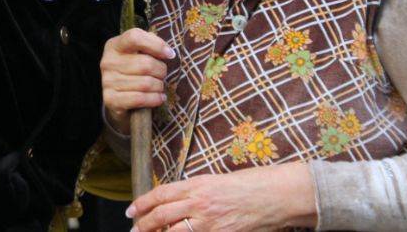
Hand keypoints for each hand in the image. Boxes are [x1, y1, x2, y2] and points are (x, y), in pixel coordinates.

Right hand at [100, 28, 173, 133]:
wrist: (118, 98)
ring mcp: (108, 81)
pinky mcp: (111, 99)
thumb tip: (168, 52)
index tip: (169, 54)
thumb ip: (151, 44)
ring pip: (146, 83)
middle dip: (161, 71)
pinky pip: (140, 98)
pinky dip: (154, 99)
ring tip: (159, 87)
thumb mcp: (139, 52)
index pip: (135, 37)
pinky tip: (159, 98)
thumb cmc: (133, 70)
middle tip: (163, 75)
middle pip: (145, 64)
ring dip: (159, 87)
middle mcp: (108, 62)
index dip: (156, 45)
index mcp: (114, 45)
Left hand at [125, 163, 317, 231]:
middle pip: (161, 215)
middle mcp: (199, 202)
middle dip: (143, 225)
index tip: (132, 210)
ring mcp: (209, 222)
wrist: (274, 195)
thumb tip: (176, 201)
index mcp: (197, 184)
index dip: (142, 203)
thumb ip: (195, 191)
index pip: (160, 194)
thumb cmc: (249, 184)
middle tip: (134, 230)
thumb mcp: (217, 180)